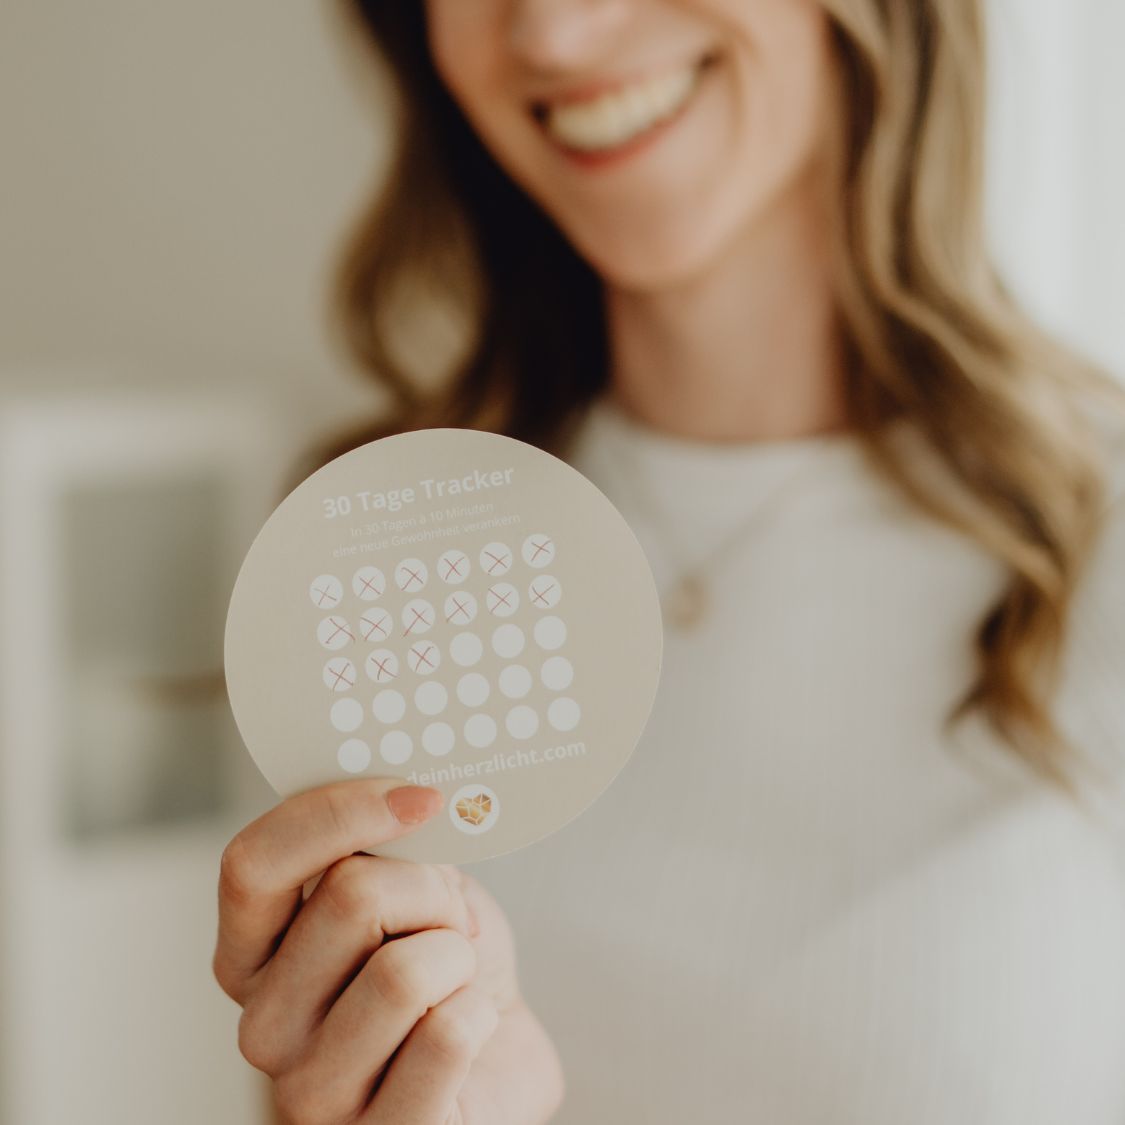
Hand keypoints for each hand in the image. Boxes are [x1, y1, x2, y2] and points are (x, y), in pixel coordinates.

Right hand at [212, 778, 564, 1122]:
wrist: (495, 1055)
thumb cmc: (444, 967)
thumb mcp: (410, 890)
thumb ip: (383, 848)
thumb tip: (405, 792)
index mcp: (251, 956)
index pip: (252, 864)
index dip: (336, 813)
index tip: (419, 798)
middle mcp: (263, 1027)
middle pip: (350, 899)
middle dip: (430, 892)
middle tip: (448, 922)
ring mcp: (314, 1093)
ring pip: (403, 971)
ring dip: (458, 958)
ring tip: (456, 980)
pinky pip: (446, 1036)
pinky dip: (480, 1013)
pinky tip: (471, 1030)